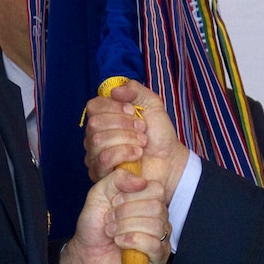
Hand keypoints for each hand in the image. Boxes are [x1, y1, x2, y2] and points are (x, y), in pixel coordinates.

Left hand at [60, 169, 170, 263]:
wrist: (85, 255)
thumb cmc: (94, 226)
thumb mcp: (99, 194)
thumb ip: (117, 179)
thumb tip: (141, 181)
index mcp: (148, 200)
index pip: (156, 189)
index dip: (132, 195)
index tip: (114, 203)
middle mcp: (158, 218)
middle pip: (156, 206)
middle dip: (125, 212)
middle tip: (109, 220)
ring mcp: (160, 238)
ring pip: (155, 225)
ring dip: (126, 227)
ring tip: (112, 232)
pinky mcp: (158, 258)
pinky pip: (154, 245)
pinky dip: (132, 241)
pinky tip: (119, 242)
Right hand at [84, 80, 189, 196]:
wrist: (169, 160)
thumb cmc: (159, 135)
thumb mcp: (152, 104)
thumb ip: (134, 90)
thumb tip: (114, 91)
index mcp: (104, 117)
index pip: (93, 106)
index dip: (114, 107)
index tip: (133, 111)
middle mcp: (94, 135)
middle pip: (94, 124)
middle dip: (123, 125)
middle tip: (142, 130)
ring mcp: (95, 155)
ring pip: (98, 141)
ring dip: (126, 139)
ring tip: (142, 143)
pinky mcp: (100, 173)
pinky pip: (104, 159)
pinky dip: (124, 153)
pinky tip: (138, 154)